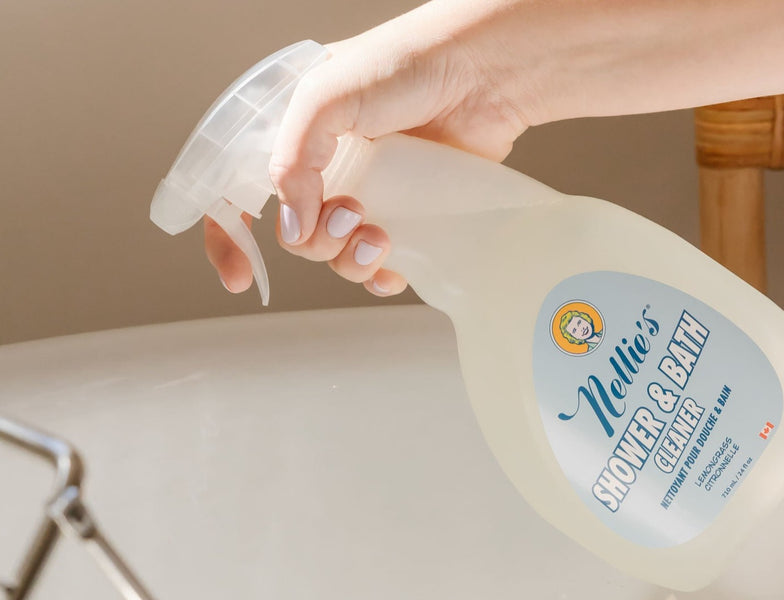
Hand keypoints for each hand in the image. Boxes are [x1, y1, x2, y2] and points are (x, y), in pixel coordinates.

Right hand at [206, 5, 532, 296]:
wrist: (482, 74)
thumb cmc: (405, 66)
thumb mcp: (326, 97)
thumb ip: (294, 160)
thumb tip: (291, 228)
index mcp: (292, 138)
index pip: (239, 194)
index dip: (229, 238)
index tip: (240, 276)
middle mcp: (326, 170)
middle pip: (297, 238)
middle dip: (318, 241)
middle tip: (352, 213)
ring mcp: (369, 197)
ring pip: (338, 258)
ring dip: (352, 262)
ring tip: (380, 236)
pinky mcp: (409, 217)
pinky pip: (381, 268)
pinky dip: (381, 277)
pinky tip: (393, 266)